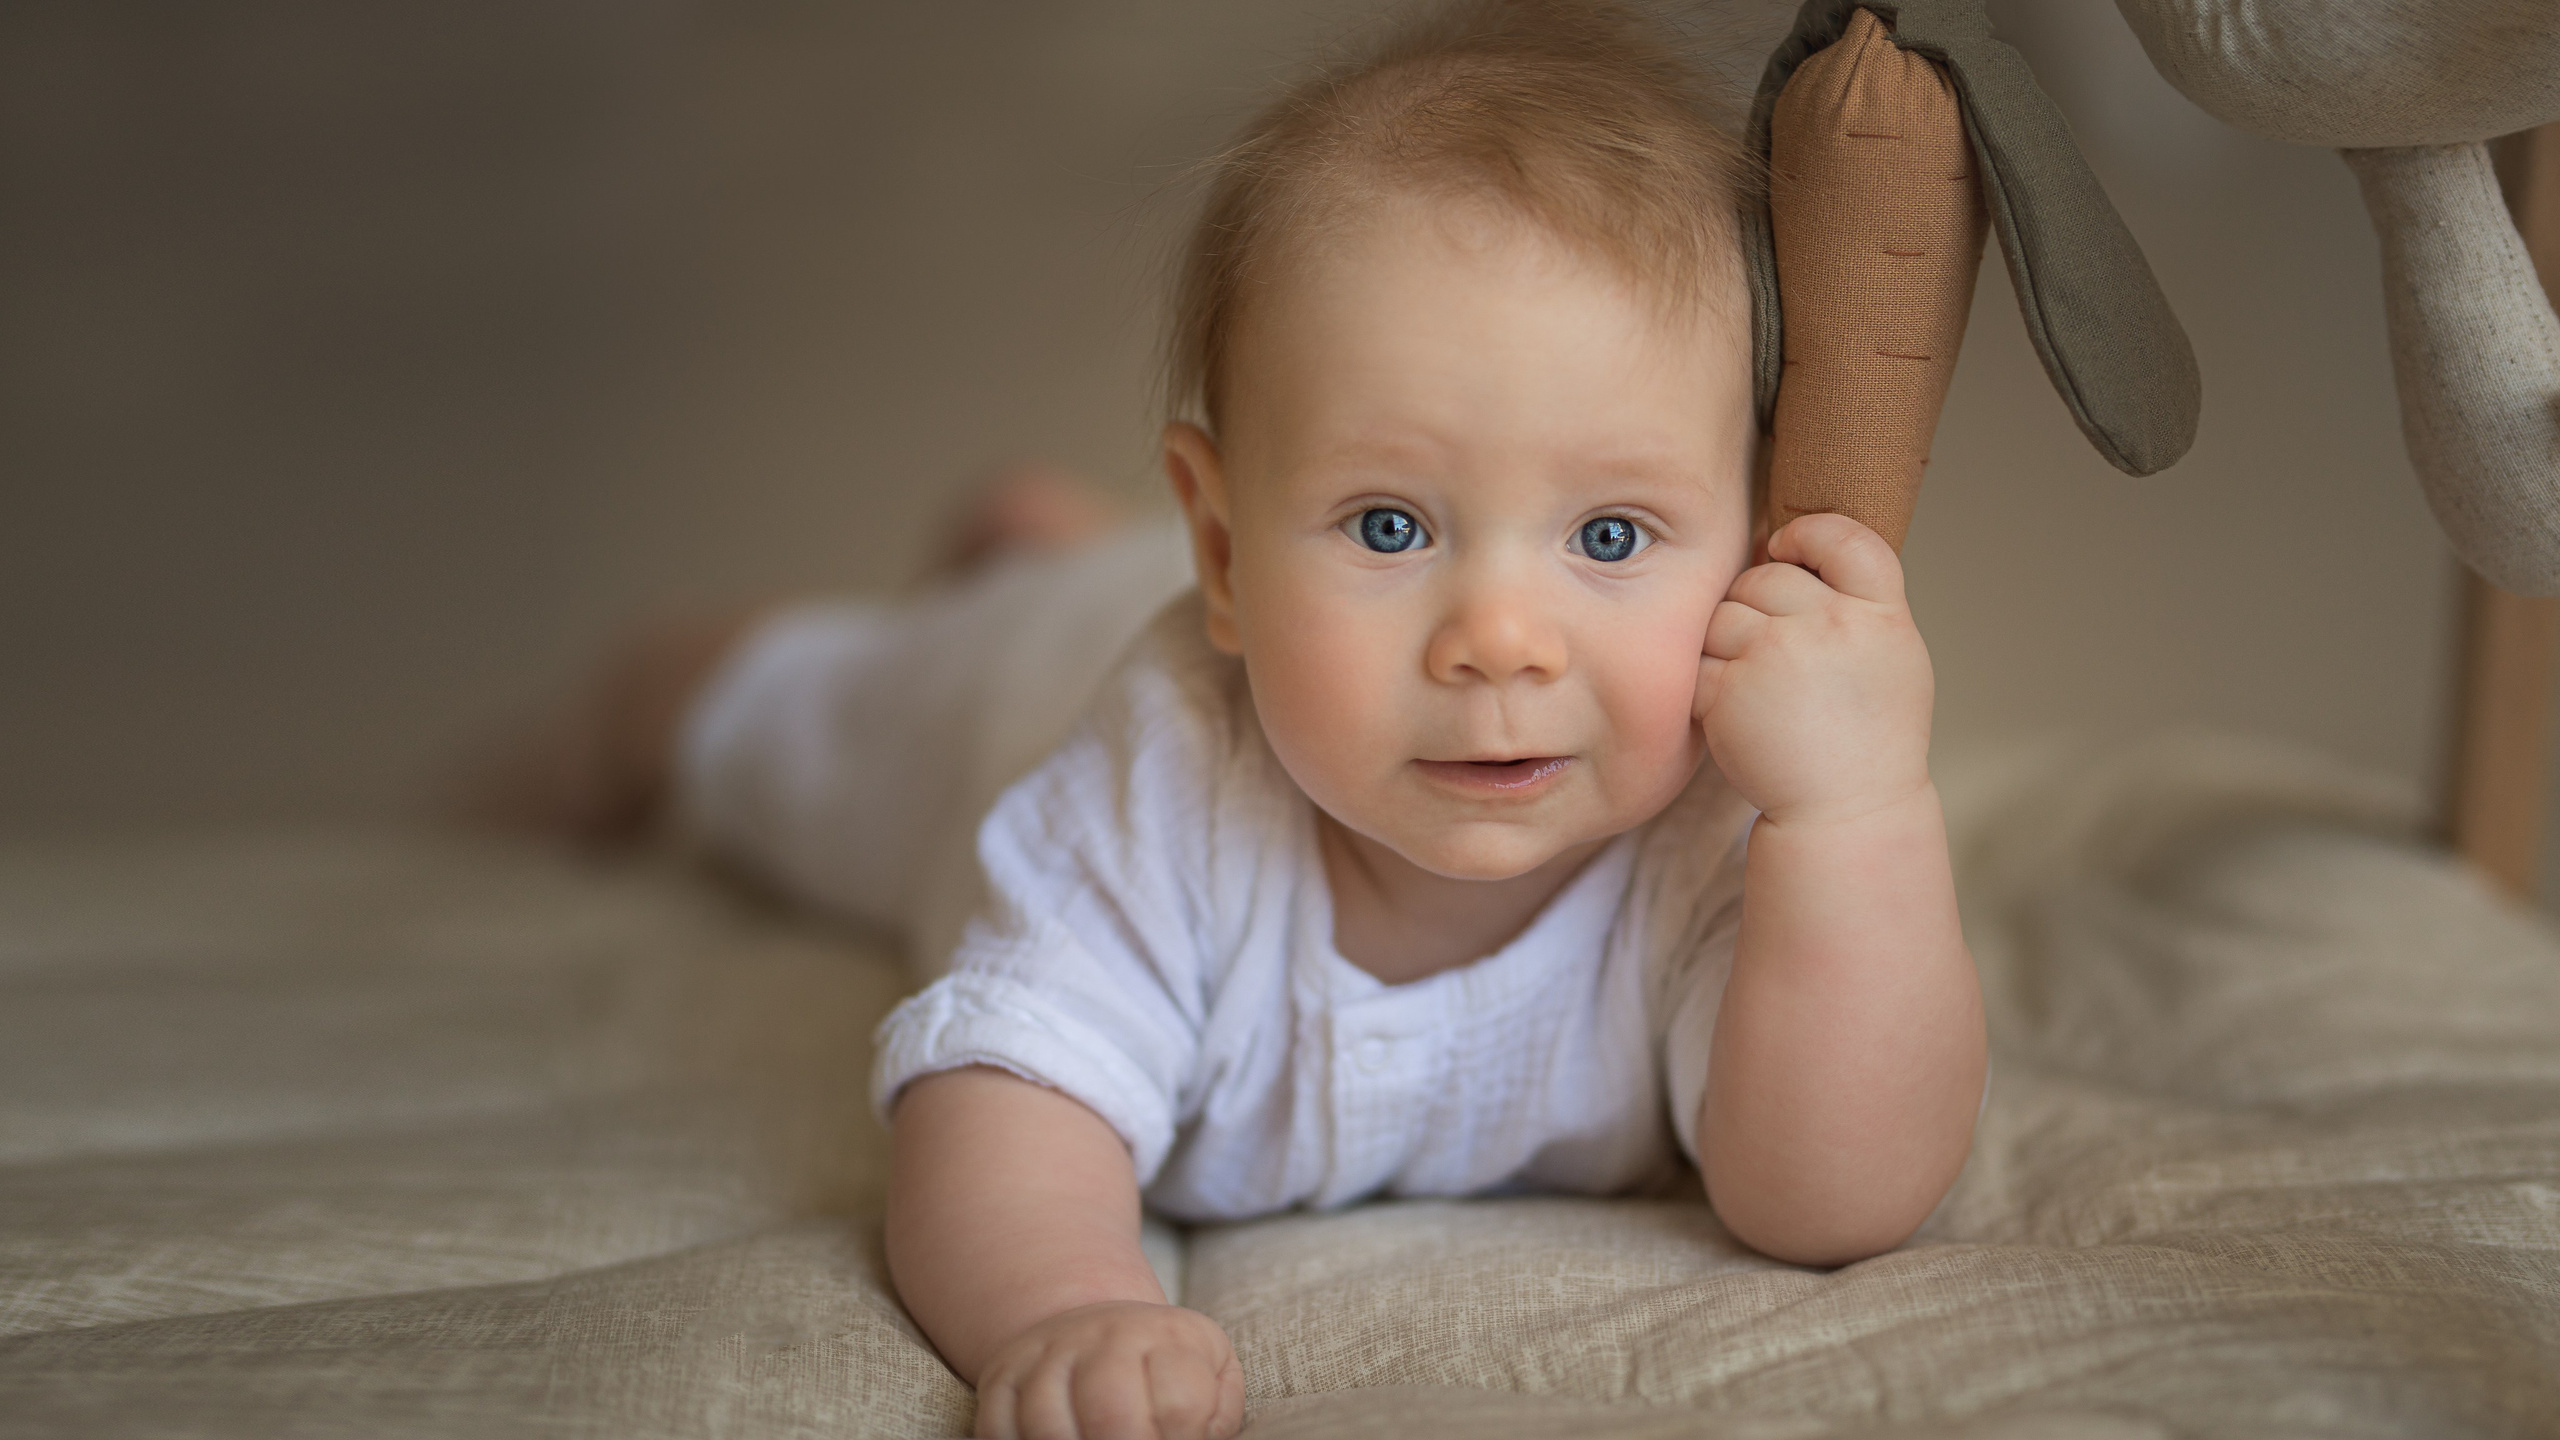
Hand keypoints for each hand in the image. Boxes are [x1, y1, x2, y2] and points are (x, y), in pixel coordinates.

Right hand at [973, 1300, 1244, 1439]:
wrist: (1095, 1327)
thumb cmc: (1166, 1370)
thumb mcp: (1211, 1377)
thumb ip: (1214, 1416)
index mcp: (1167, 1336)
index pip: (1180, 1405)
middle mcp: (1103, 1335)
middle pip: (1110, 1414)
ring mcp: (1047, 1352)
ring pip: (1046, 1425)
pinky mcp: (1002, 1373)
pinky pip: (996, 1428)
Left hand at [1694, 513, 1933, 824]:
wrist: (1848, 812)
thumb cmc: (1869, 736)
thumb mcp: (1892, 658)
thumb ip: (1855, 603)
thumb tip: (1787, 548)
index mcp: (1880, 616)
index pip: (1845, 537)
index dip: (1807, 533)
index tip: (1787, 549)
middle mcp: (1830, 627)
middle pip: (1763, 576)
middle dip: (1755, 604)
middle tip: (1772, 652)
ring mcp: (1775, 656)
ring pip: (1722, 614)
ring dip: (1726, 643)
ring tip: (1758, 686)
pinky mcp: (1729, 691)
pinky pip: (1697, 661)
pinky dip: (1707, 684)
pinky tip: (1738, 712)